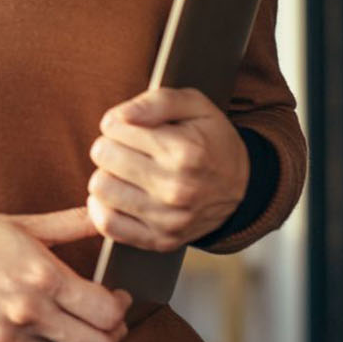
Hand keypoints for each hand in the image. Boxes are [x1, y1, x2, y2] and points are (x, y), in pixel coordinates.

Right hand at [0, 206, 129, 341]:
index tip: (118, 298)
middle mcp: (29, 314)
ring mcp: (8, 340)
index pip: (107, 313)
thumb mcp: (19, 223)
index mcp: (42, 277)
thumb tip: (102, 213)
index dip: (121, 308)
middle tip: (110, 323)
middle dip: (113, 337)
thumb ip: (68, 224)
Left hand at [88, 87, 249, 251]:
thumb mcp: (194, 104)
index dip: (116, 122)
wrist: (242, 187)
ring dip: (108, 175)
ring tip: (128, 172)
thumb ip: (156, 101)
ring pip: (100, 188)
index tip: (132, 127)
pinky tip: (120, 195)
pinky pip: (108, 224)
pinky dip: (104, 207)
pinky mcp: (160, 240)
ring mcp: (168, 219)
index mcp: (185, 151)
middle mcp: (177, 188)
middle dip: (110, 146)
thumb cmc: (210, 139)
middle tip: (129, 149)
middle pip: (102, 155)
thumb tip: (118, 117)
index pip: (112, 127)